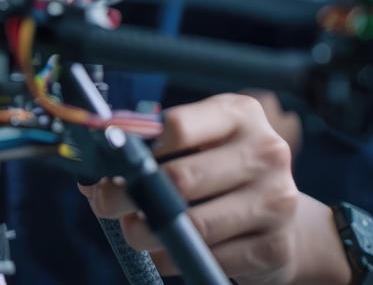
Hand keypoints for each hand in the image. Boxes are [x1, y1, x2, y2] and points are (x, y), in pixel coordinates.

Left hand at [80, 93, 323, 284]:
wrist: (282, 219)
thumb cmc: (220, 172)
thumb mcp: (194, 144)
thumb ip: (147, 150)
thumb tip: (90, 171)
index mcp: (240, 114)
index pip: (177, 126)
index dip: (137, 148)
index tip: (114, 163)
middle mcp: (265, 152)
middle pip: (180, 178)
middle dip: (130, 196)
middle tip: (106, 203)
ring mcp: (276, 201)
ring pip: (193, 224)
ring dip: (147, 232)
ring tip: (132, 229)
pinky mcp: (274, 247)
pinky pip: (208, 258)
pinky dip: (173, 258)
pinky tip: (162, 250)